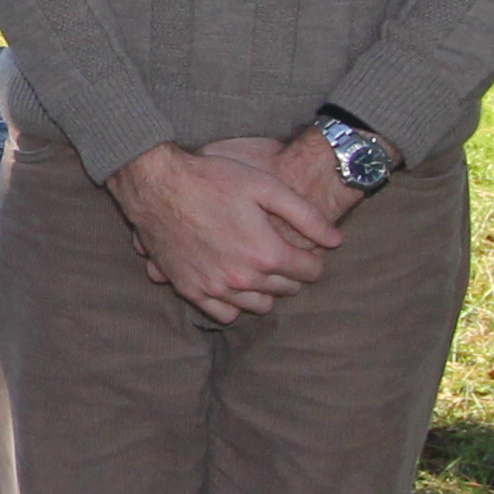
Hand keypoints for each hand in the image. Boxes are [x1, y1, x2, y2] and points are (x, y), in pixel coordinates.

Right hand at [107, 141, 342, 321]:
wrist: (158, 185)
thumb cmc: (213, 179)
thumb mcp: (266, 186)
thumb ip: (306, 215)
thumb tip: (336, 241)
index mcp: (266, 252)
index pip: (310, 271)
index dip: (313, 257)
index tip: (307, 247)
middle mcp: (243, 278)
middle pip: (286, 290)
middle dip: (290, 272)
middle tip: (281, 252)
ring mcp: (215, 288)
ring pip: (259, 306)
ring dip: (266, 290)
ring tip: (258, 266)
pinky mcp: (191, 290)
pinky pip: (224, 314)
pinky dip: (235, 304)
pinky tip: (234, 283)